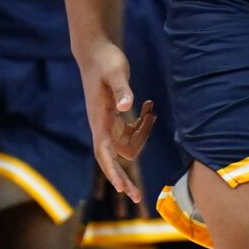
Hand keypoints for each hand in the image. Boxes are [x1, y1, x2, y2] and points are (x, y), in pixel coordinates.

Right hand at [80, 38, 156, 202]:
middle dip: (124, 178)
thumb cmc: (105, 61)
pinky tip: (149, 107)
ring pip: (127, 144)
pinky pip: (130, 132)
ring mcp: (108, 123)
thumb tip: (128, 106)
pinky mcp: (115, 117)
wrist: (96, 51)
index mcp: (100, 120)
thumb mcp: (116, 72)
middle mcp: (102, 126)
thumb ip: (122, 89)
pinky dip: (142, 124)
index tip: (122, 189)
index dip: (113, 172)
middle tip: (139, 197)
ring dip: (143, 134)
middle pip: (113, 160)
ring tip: (152, 112)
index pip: (104, 153)